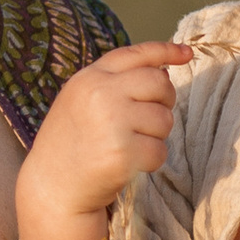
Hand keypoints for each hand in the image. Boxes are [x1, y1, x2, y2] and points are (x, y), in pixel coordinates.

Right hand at [19, 43, 187, 223]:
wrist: (52, 188)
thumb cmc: (72, 144)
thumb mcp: (82, 101)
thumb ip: (117, 83)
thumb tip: (163, 72)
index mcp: (90, 78)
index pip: (136, 54)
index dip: (165, 51)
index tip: (186, 53)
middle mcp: (100, 94)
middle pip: (160, 84)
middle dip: (164, 102)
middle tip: (147, 120)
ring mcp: (112, 123)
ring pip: (164, 119)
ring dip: (155, 136)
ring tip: (128, 145)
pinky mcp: (123, 154)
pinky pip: (160, 151)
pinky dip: (151, 161)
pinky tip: (128, 165)